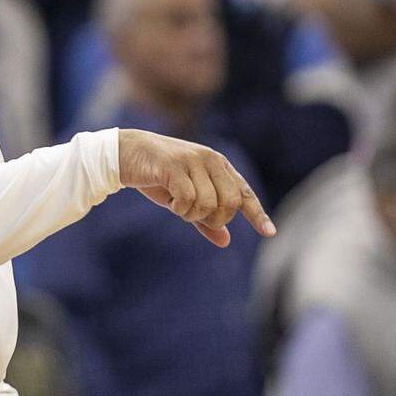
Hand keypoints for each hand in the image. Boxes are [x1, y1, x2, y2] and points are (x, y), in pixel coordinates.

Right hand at [118, 129, 274, 246]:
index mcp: (218, 165)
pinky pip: (188, 199)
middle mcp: (210, 160)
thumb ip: (205, 219)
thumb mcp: (184, 199)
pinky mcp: (174, 166)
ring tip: (178, 206)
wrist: (126, 154)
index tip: (269, 233)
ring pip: (209, 204)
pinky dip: (180, 209)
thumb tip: (226, 241)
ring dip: (192, 215)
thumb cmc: (157, 176)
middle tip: (194, 217)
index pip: (243, 193)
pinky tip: (170, 202)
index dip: (257, 214)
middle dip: (215, 219)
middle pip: (230, 203)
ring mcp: (193, 161)